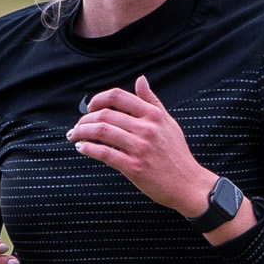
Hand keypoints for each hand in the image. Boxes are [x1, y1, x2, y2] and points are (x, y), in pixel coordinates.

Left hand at [67, 76, 217, 218]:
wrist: (188, 184)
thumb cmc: (177, 154)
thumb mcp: (168, 122)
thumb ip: (152, 101)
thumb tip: (140, 80)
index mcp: (153, 115)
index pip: (118, 96)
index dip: (98, 99)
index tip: (89, 107)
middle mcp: (146, 128)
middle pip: (105, 114)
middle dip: (85, 119)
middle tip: (78, 126)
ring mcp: (140, 148)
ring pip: (102, 131)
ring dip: (82, 132)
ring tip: (75, 135)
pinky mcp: (134, 167)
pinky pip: (105, 153)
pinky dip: (89, 149)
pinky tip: (82, 148)